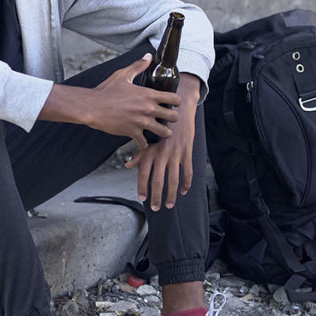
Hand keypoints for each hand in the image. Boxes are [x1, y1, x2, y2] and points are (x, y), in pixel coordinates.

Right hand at [84, 54, 182, 146]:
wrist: (93, 106)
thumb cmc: (106, 90)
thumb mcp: (123, 75)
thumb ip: (138, 66)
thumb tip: (148, 56)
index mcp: (148, 94)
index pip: (173, 98)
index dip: (176, 101)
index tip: (174, 103)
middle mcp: (148, 109)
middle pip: (173, 117)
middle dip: (173, 118)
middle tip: (169, 119)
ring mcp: (141, 122)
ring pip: (163, 132)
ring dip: (163, 133)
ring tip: (161, 132)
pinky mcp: (132, 132)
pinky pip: (144, 142)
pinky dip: (144, 143)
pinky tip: (142, 140)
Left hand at [125, 74, 199, 210]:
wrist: (178, 108)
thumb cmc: (159, 122)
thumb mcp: (147, 135)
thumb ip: (138, 153)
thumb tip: (127, 166)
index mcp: (150, 150)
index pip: (143, 174)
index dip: (142, 188)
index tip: (141, 198)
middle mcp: (161, 153)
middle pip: (158, 181)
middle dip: (156, 197)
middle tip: (156, 208)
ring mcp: (176, 154)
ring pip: (174, 180)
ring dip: (172, 194)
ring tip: (170, 204)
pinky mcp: (187, 152)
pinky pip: (188, 172)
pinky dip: (186, 183)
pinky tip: (184, 191)